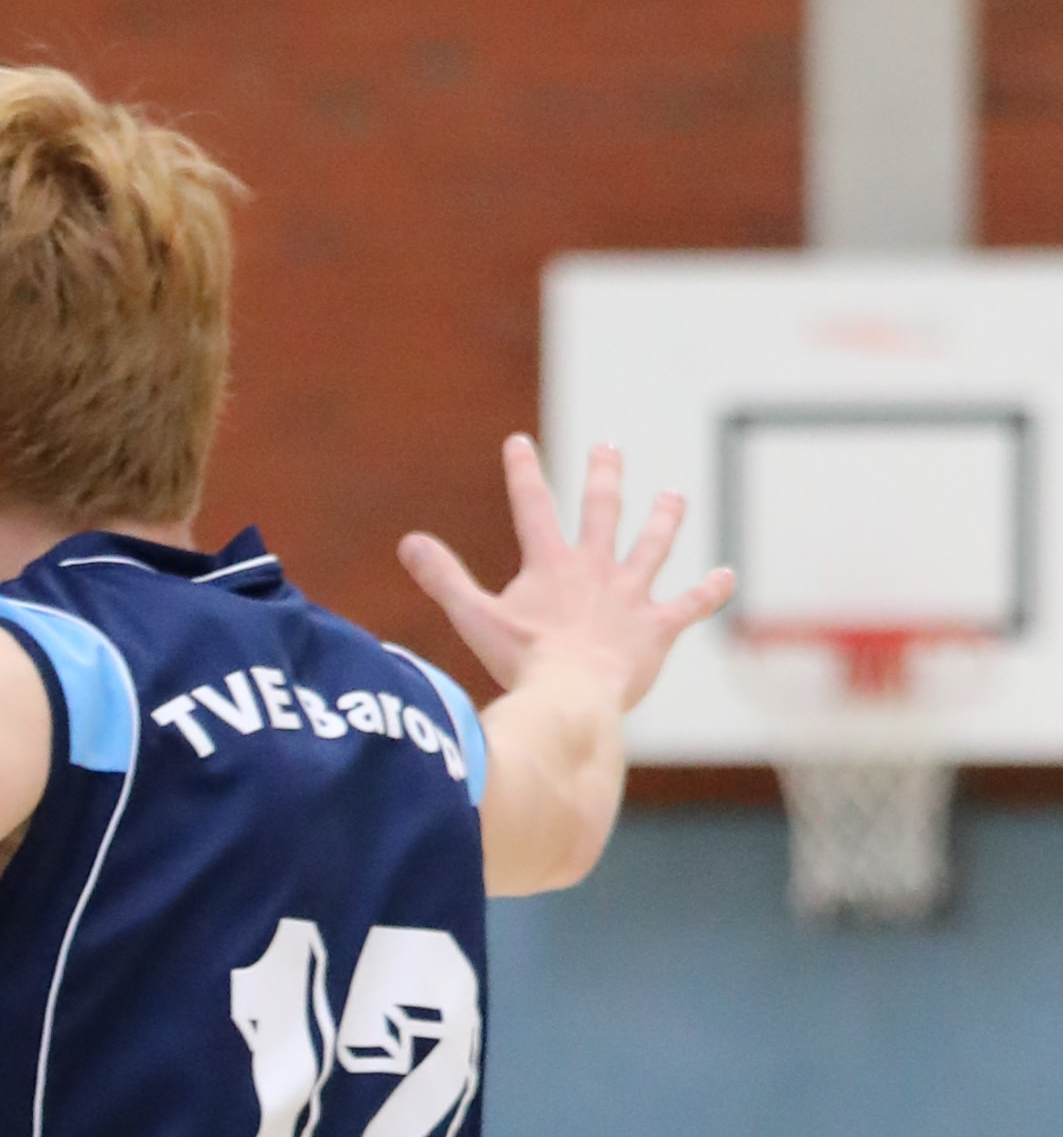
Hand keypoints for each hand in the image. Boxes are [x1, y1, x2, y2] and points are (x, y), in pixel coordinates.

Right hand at [399, 435, 731, 724]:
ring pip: (653, 547)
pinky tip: (728, 577)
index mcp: (551, 565)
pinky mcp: (656, 628)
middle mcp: (596, 569)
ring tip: (673, 497)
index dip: (523, 472)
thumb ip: (444, 578)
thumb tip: (408, 543)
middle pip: (602, 511)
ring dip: (664, 519)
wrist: (572, 695)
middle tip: (607, 449)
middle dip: (603, 477)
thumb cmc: (521, 661)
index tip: (519, 442)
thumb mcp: (474, 617)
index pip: (532, 508)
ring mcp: (630, 596)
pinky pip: (689, 605)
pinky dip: (710, 592)